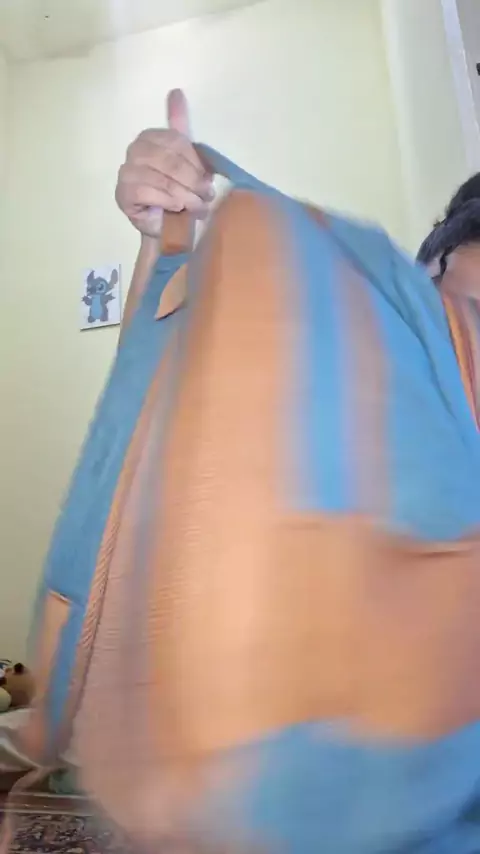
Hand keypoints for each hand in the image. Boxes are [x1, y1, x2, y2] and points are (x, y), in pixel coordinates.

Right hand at [115, 89, 214, 237]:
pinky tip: (175, 207)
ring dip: (184, 195)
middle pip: (169, 160)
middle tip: (206, 196)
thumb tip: (176, 92)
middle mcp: (135, 149)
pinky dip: (166, 201)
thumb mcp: (188, 159)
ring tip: (196, 206)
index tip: (208, 180)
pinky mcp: (123, 193)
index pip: (176, 142)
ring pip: (161, 178)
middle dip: (192, 181)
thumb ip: (181, 125)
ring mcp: (126, 171)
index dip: (195, 163)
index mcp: (151, 137)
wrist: (166, 225)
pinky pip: (147, 192)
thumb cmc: (179, 192)